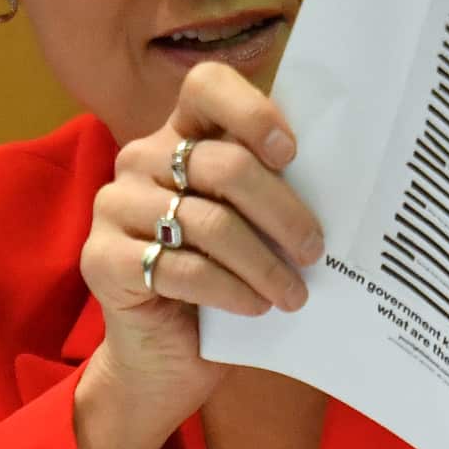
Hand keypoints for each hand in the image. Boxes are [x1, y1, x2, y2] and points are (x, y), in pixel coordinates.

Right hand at [73, 63, 323, 448]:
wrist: (163, 362)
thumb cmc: (220, 287)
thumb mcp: (250, 231)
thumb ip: (271, 195)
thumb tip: (345, 184)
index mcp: (178, 137)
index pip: (207, 86)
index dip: (252, 111)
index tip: (292, 154)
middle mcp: (140, 160)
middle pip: (224, 165)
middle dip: (283, 211)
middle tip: (316, 250)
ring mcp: (115, 208)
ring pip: (209, 224)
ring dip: (264, 264)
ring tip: (296, 295)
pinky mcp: (103, 260)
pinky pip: (183, 269)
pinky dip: (230, 290)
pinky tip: (256, 307)